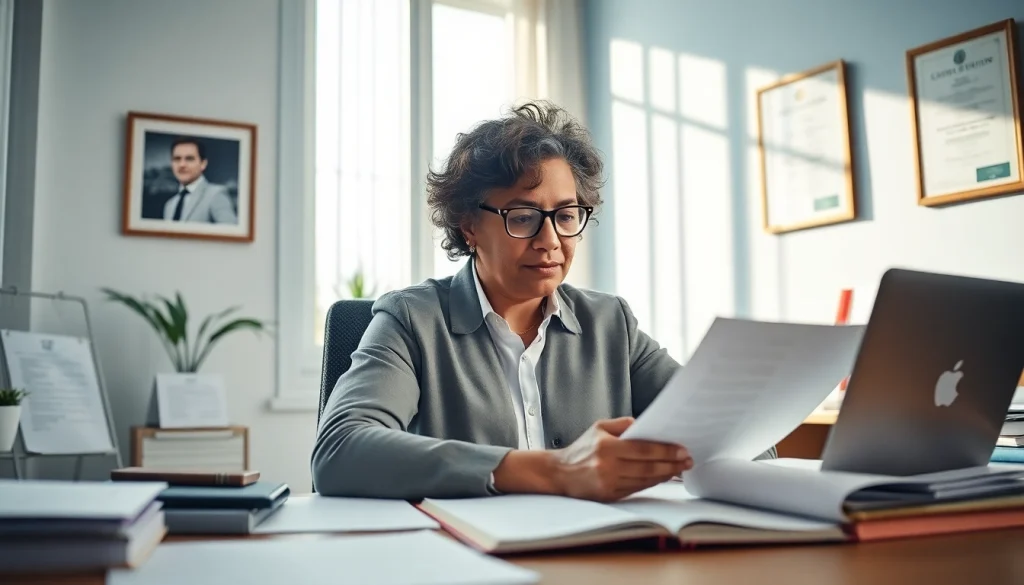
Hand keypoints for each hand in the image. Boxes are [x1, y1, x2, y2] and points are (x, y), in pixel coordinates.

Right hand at [550, 417, 691, 501]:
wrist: (559, 473)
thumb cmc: (581, 448)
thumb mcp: (599, 427)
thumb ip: (624, 424)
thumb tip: (647, 427)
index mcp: (606, 446)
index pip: (643, 449)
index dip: (666, 451)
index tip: (682, 450)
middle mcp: (608, 466)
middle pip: (648, 467)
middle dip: (672, 464)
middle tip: (688, 461)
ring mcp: (609, 483)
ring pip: (645, 480)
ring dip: (666, 475)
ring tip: (679, 468)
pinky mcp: (609, 495)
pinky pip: (637, 488)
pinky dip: (652, 483)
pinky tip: (662, 477)